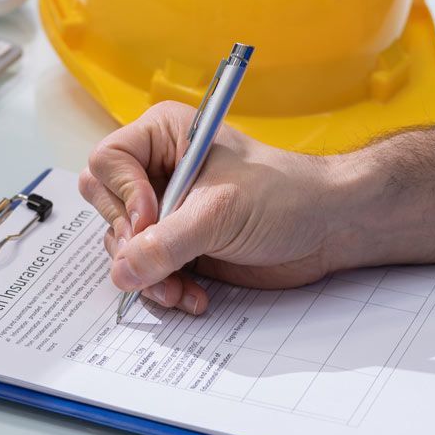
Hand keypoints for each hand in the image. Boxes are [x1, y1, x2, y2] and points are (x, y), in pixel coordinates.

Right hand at [79, 102, 366, 313]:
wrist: (327, 228)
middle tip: (158, 261)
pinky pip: (148, 271)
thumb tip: (122, 271)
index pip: (107, 162)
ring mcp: (167, 210)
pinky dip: (165, 288)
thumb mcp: (220, 213)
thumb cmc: (285, 196)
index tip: (152, 219)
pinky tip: (193, 297)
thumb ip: (166, 243)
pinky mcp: (179, 245)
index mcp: (164, 137)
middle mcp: (158, 171)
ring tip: (180, 290)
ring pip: (124, 247)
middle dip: (131, 244)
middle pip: (107, 207)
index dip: (123, 195)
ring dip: (148, 275)